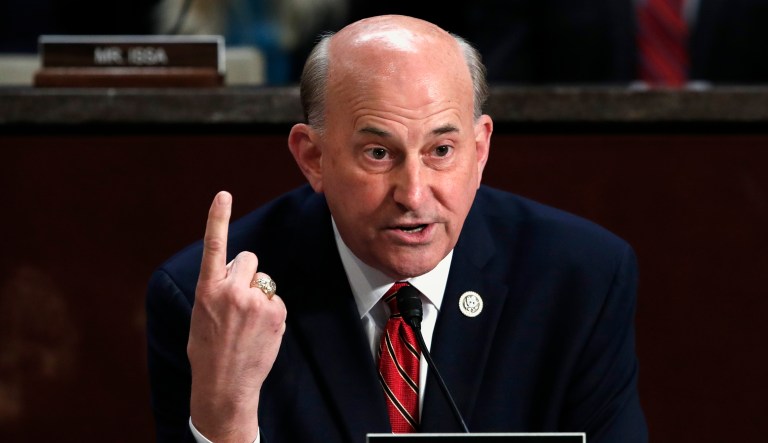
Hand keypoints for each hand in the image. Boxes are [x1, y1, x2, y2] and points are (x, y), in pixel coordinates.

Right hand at [188, 191, 286, 441]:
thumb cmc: (208, 351)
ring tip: (247, 323)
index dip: (218, 218)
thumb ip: (217, 290)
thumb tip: (235, 277)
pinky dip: (270, 312)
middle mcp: (231, 290)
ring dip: (259, 294)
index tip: (223, 194)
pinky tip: (259, 332)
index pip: (214, 246)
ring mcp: (255, 302)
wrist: (224, 385)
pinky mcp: (275, 313)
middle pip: (249, 259)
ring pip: (264, 280)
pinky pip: (276, 300)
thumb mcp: (202, 315)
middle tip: (239, 300)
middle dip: (247, 272)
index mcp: (207, 290)